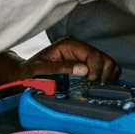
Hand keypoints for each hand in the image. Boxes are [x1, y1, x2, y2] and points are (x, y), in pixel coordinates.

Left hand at [0, 37, 120, 85]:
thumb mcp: (40, 69)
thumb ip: (61, 68)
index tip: (91, 82)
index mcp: (70, 45)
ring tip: (94, 88)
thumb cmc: (30, 72)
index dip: (96, 69)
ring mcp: (85, 59)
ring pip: (109, 66)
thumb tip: (84, 70)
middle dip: (103, 74)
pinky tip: (96, 88)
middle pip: (105, 59)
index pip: (93, 54)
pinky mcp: (88, 69)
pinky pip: (106, 73)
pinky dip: (106, 81)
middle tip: (92, 87)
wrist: (25, 76)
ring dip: (106, 78)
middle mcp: (80, 50)